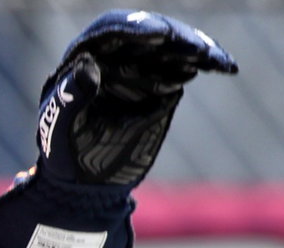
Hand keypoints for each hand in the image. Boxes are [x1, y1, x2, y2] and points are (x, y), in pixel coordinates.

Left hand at [36, 9, 237, 186]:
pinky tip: (223, 66)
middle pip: (149, 32)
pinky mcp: (161, 82)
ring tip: (215, 59)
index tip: (158, 35)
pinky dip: (206, 62)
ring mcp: (140, 67)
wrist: (84, 182)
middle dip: (174, 37)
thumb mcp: (60, 126)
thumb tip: (86, 64)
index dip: (135, 28)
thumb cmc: (62, 153)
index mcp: (85, 58)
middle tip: (197, 49)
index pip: (111, 31)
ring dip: (196, 47)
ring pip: (172, 45)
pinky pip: (186, 65)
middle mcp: (114, 55)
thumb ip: (70, 96)